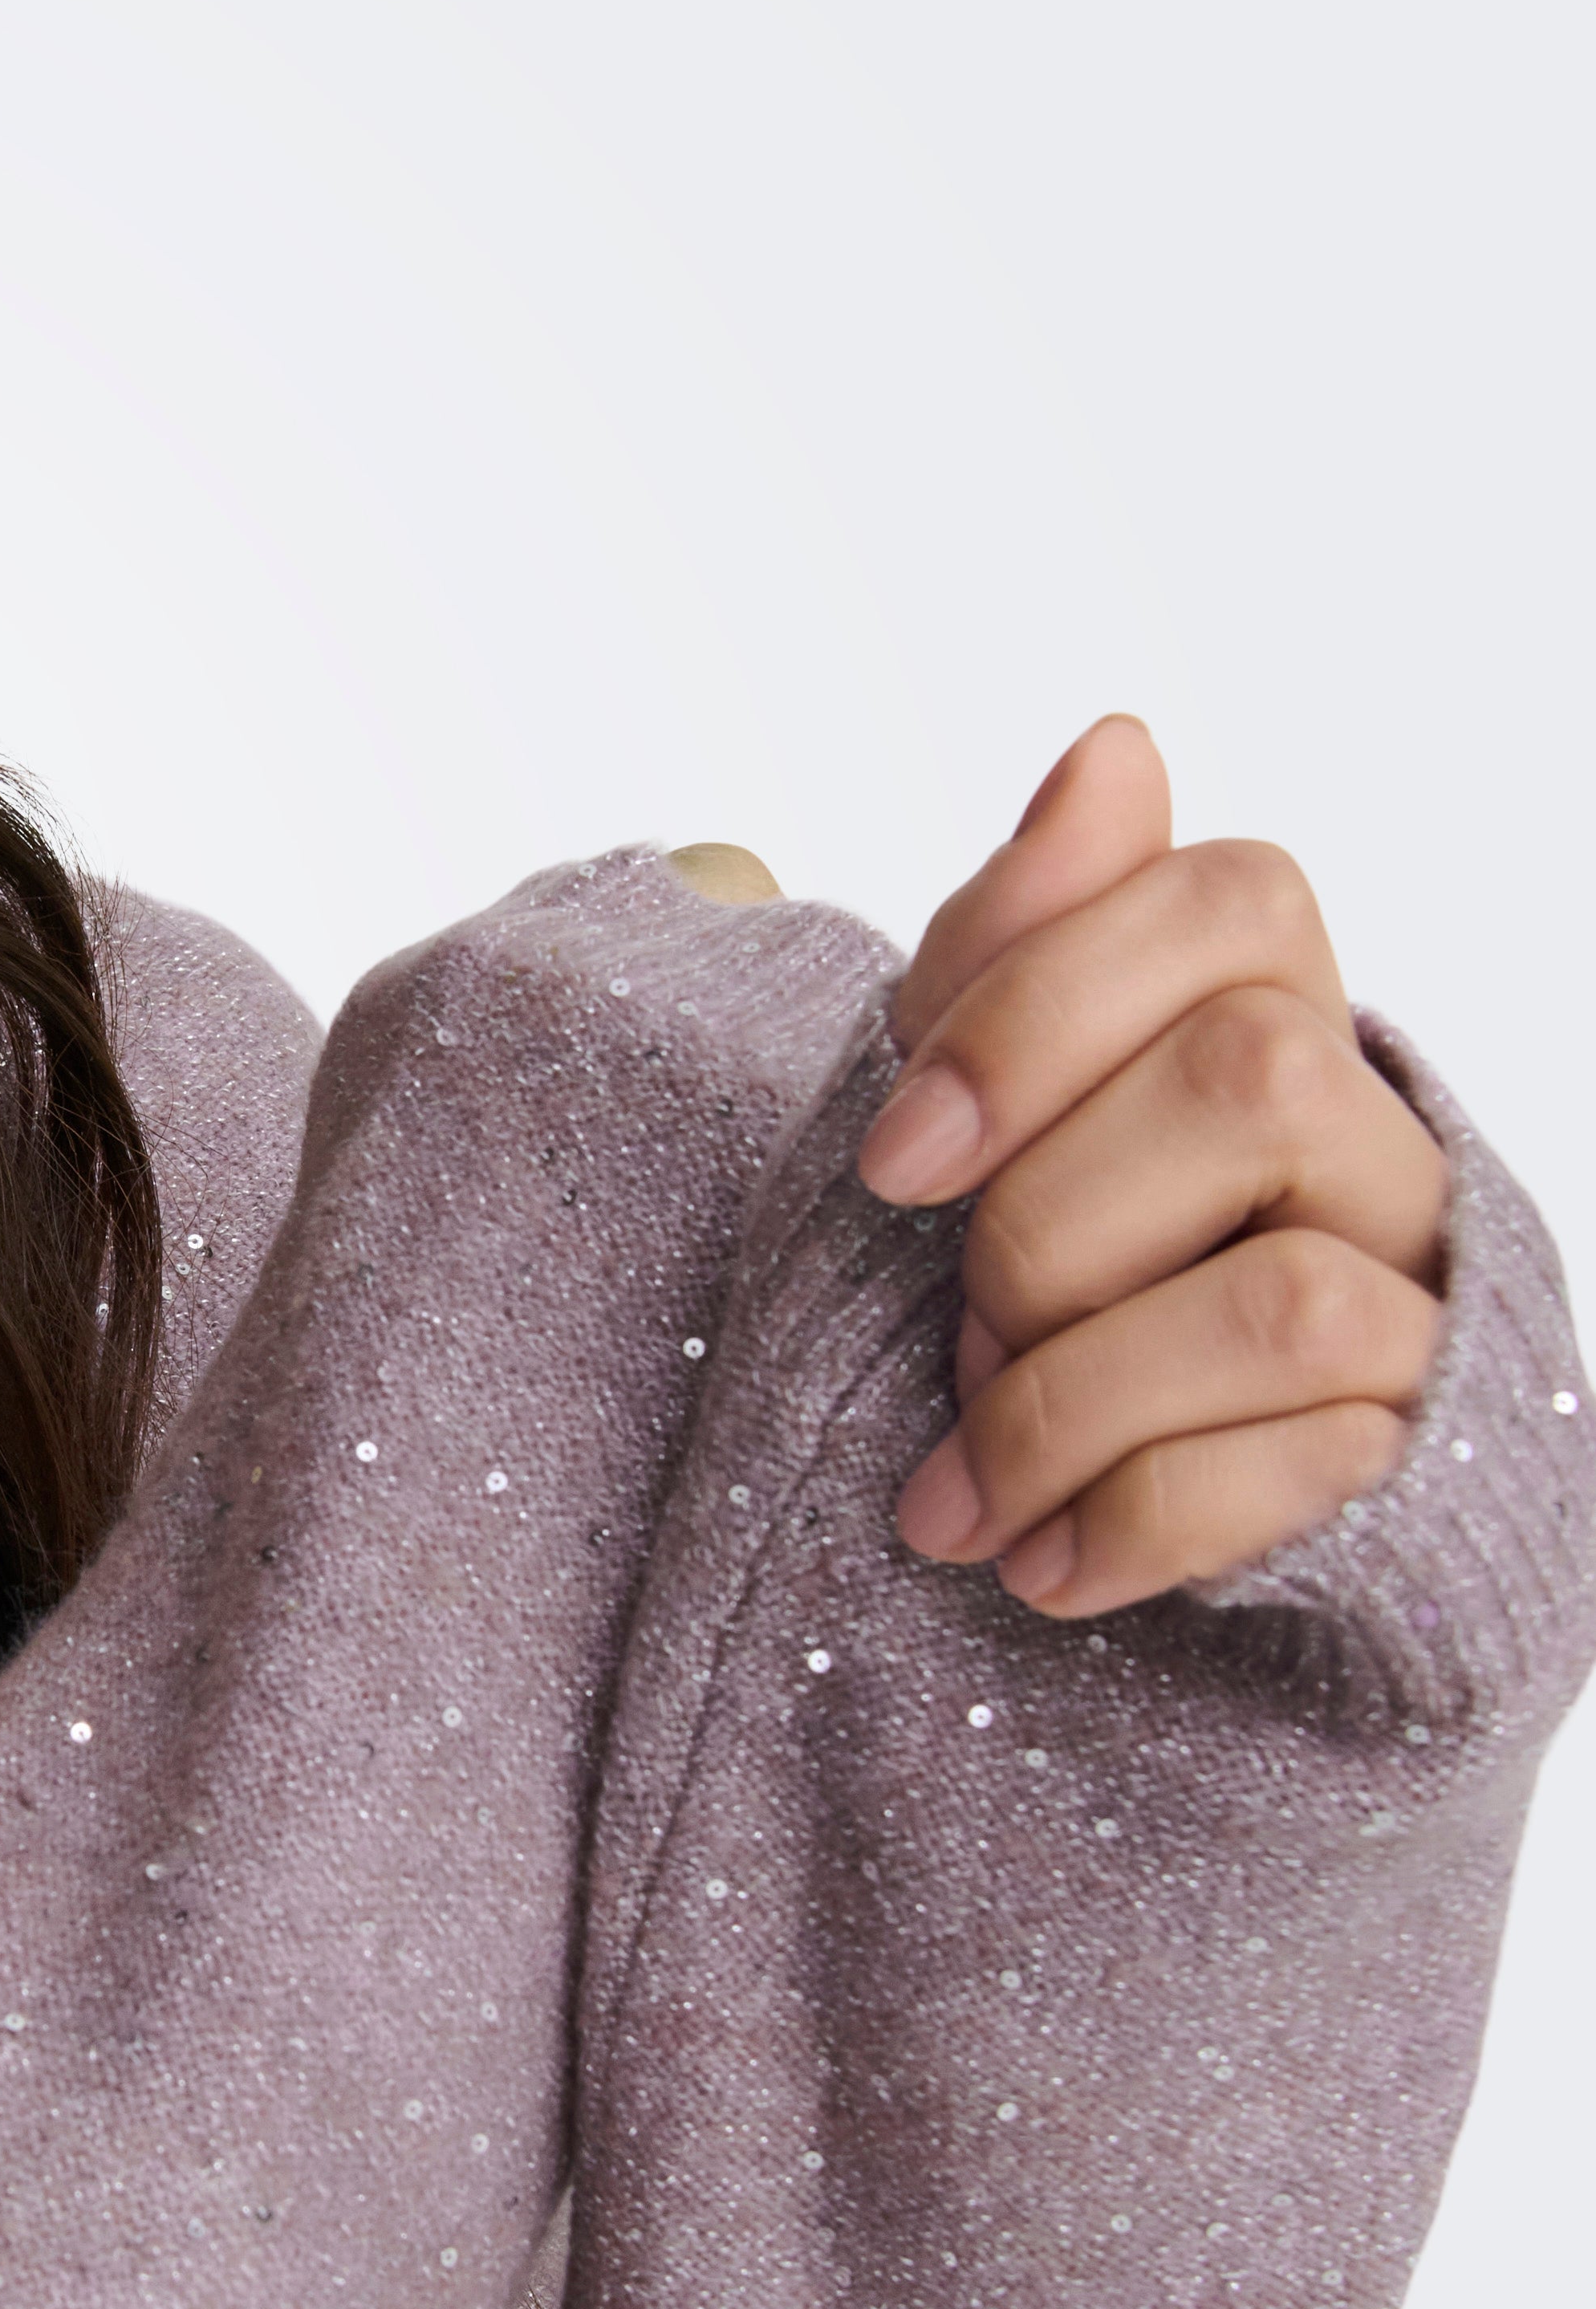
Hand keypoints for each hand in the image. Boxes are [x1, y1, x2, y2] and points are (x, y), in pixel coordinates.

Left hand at [860, 715, 1448, 1613]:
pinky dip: (1128, 1522)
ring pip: (1279, 1300)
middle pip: (1257, 1083)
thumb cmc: (1052, 1265)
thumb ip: (1028, 936)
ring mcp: (1417, 1301)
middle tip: (952, 1321)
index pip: (1233, 899)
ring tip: (967, 1481)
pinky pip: (1298, 1470)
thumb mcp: (986, 1104)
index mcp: (1277, 1018)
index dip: (1039, 1009)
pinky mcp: (1413, 1461)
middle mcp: (1381, 1143)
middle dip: (1048, 1227)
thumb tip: (1115, 745)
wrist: (1143, 1498)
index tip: (891, 1156)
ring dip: (1068, 1398)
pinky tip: (1037, 1562)